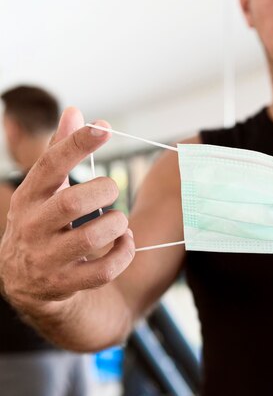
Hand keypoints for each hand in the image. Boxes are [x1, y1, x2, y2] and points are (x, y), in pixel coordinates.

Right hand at [0, 107, 134, 312]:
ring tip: (119, 222)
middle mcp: (33, 227)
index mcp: (28, 197)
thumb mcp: (44, 189)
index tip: (104, 127)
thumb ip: (60, 152)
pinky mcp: (65, 283)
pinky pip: (104, 270)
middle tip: (112, 191)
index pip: (50, 164)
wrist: (25, 282)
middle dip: (104, 191)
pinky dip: (123, 254)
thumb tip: (76, 112)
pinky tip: (124, 243)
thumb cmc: (42, 223)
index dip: (78, 144)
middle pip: (73, 202)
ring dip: (117, 225)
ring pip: (91, 237)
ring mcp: (47, 258)